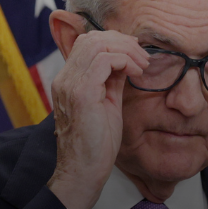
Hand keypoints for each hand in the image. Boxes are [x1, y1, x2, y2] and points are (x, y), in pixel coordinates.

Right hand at [47, 25, 148, 208]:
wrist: (83, 170)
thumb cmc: (96, 144)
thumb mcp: (106, 104)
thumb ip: (110, 81)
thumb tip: (125, 62)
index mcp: (68, 80)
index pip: (86, 43)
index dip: (113, 41)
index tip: (135, 53)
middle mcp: (64, 78)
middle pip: (91, 38)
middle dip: (122, 42)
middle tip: (142, 57)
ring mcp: (70, 84)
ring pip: (97, 44)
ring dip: (126, 50)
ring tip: (142, 65)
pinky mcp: (81, 93)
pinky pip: (104, 60)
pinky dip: (125, 61)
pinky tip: (136, 74)